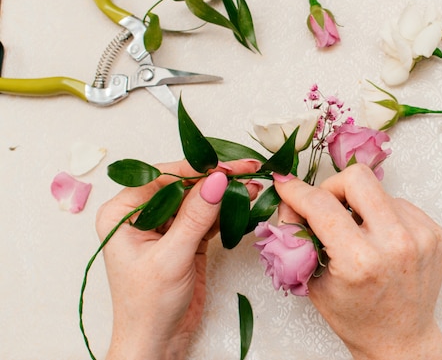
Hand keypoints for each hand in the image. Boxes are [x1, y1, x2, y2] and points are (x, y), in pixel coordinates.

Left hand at [96, 159, 261, 359]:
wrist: (157, 342)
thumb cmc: (147, 307)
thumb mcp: (171, 258)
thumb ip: (195, 217)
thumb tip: (217, 180)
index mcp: (122, 213)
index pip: (162, 179)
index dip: (196, 170)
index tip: (227, 167)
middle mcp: (142, 215)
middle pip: (183, 185)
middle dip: (216, 179)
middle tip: (247, 170)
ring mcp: (165, 226)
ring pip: (199, 199)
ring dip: (226, 193)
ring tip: (252, 185)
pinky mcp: (185, 239)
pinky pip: (207, 217)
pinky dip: (226, 210)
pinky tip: (245, 200)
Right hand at [273, 164, 441, 359]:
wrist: (401, 339)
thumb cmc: (356, 317)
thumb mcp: (314, 283)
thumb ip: (298, 238)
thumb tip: (289, 199)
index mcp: (360, 261)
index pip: (321, 205)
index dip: (296, 191)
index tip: (286, 186)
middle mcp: (395, 244)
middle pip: (357, 177)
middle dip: (333, 186)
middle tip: (326, 205)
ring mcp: (420, 237)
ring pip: (379, 190)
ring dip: (360, 204)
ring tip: (358, 233)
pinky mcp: (435, 233)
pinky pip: (400, 203)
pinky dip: (383, 215)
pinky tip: (380, 240)